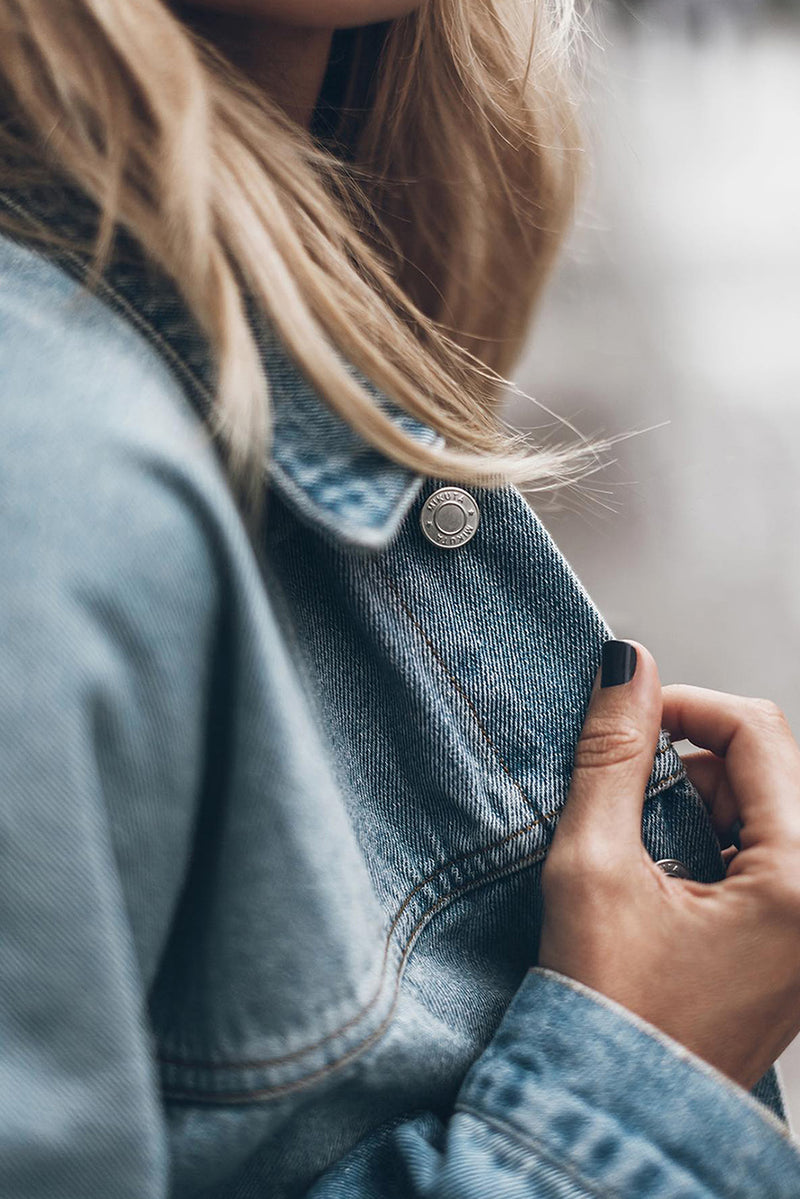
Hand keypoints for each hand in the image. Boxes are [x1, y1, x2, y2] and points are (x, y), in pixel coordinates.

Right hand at [538, 639, 799, 1091]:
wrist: (614, 1109)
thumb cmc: (608, 1010)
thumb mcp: (595, 865)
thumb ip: (614, 755)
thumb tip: (630, 667)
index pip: (758, 733)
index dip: (686, 704)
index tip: (630, 712)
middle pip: (770, 767)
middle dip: (693, 761)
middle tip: (628, 795)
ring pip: (769, 805)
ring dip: (702, 800)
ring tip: (645, 847)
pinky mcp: (795, 940)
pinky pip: (770, 851)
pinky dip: (716, 839)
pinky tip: (669, 872)